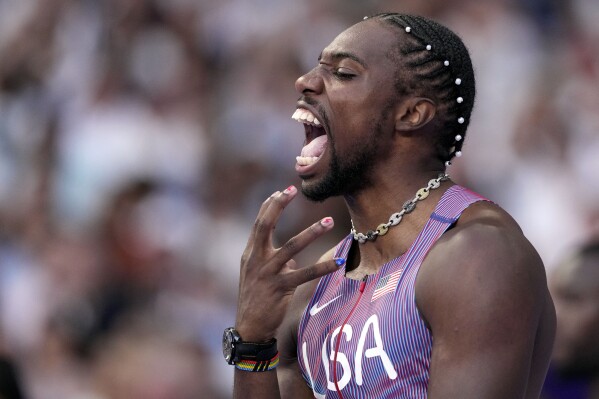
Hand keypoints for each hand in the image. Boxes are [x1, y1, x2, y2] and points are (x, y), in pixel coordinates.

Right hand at [235, 185, 340, 341]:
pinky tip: (338, 262)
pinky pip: (305, 274)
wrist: (249, 327)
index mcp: (250, 254)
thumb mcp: (259, 275)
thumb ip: (274, 261)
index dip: (270, 205)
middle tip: (293, 190)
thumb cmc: (256, 299)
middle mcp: (256, 259)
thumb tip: (294, 258)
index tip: (283, 190)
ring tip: (329, 221)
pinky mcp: (280, 288)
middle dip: (278, 206)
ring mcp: (267, 273)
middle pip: (265, 226)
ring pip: (291, 248)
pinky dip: (323, 267)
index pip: (259, 223)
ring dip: (311, 232)